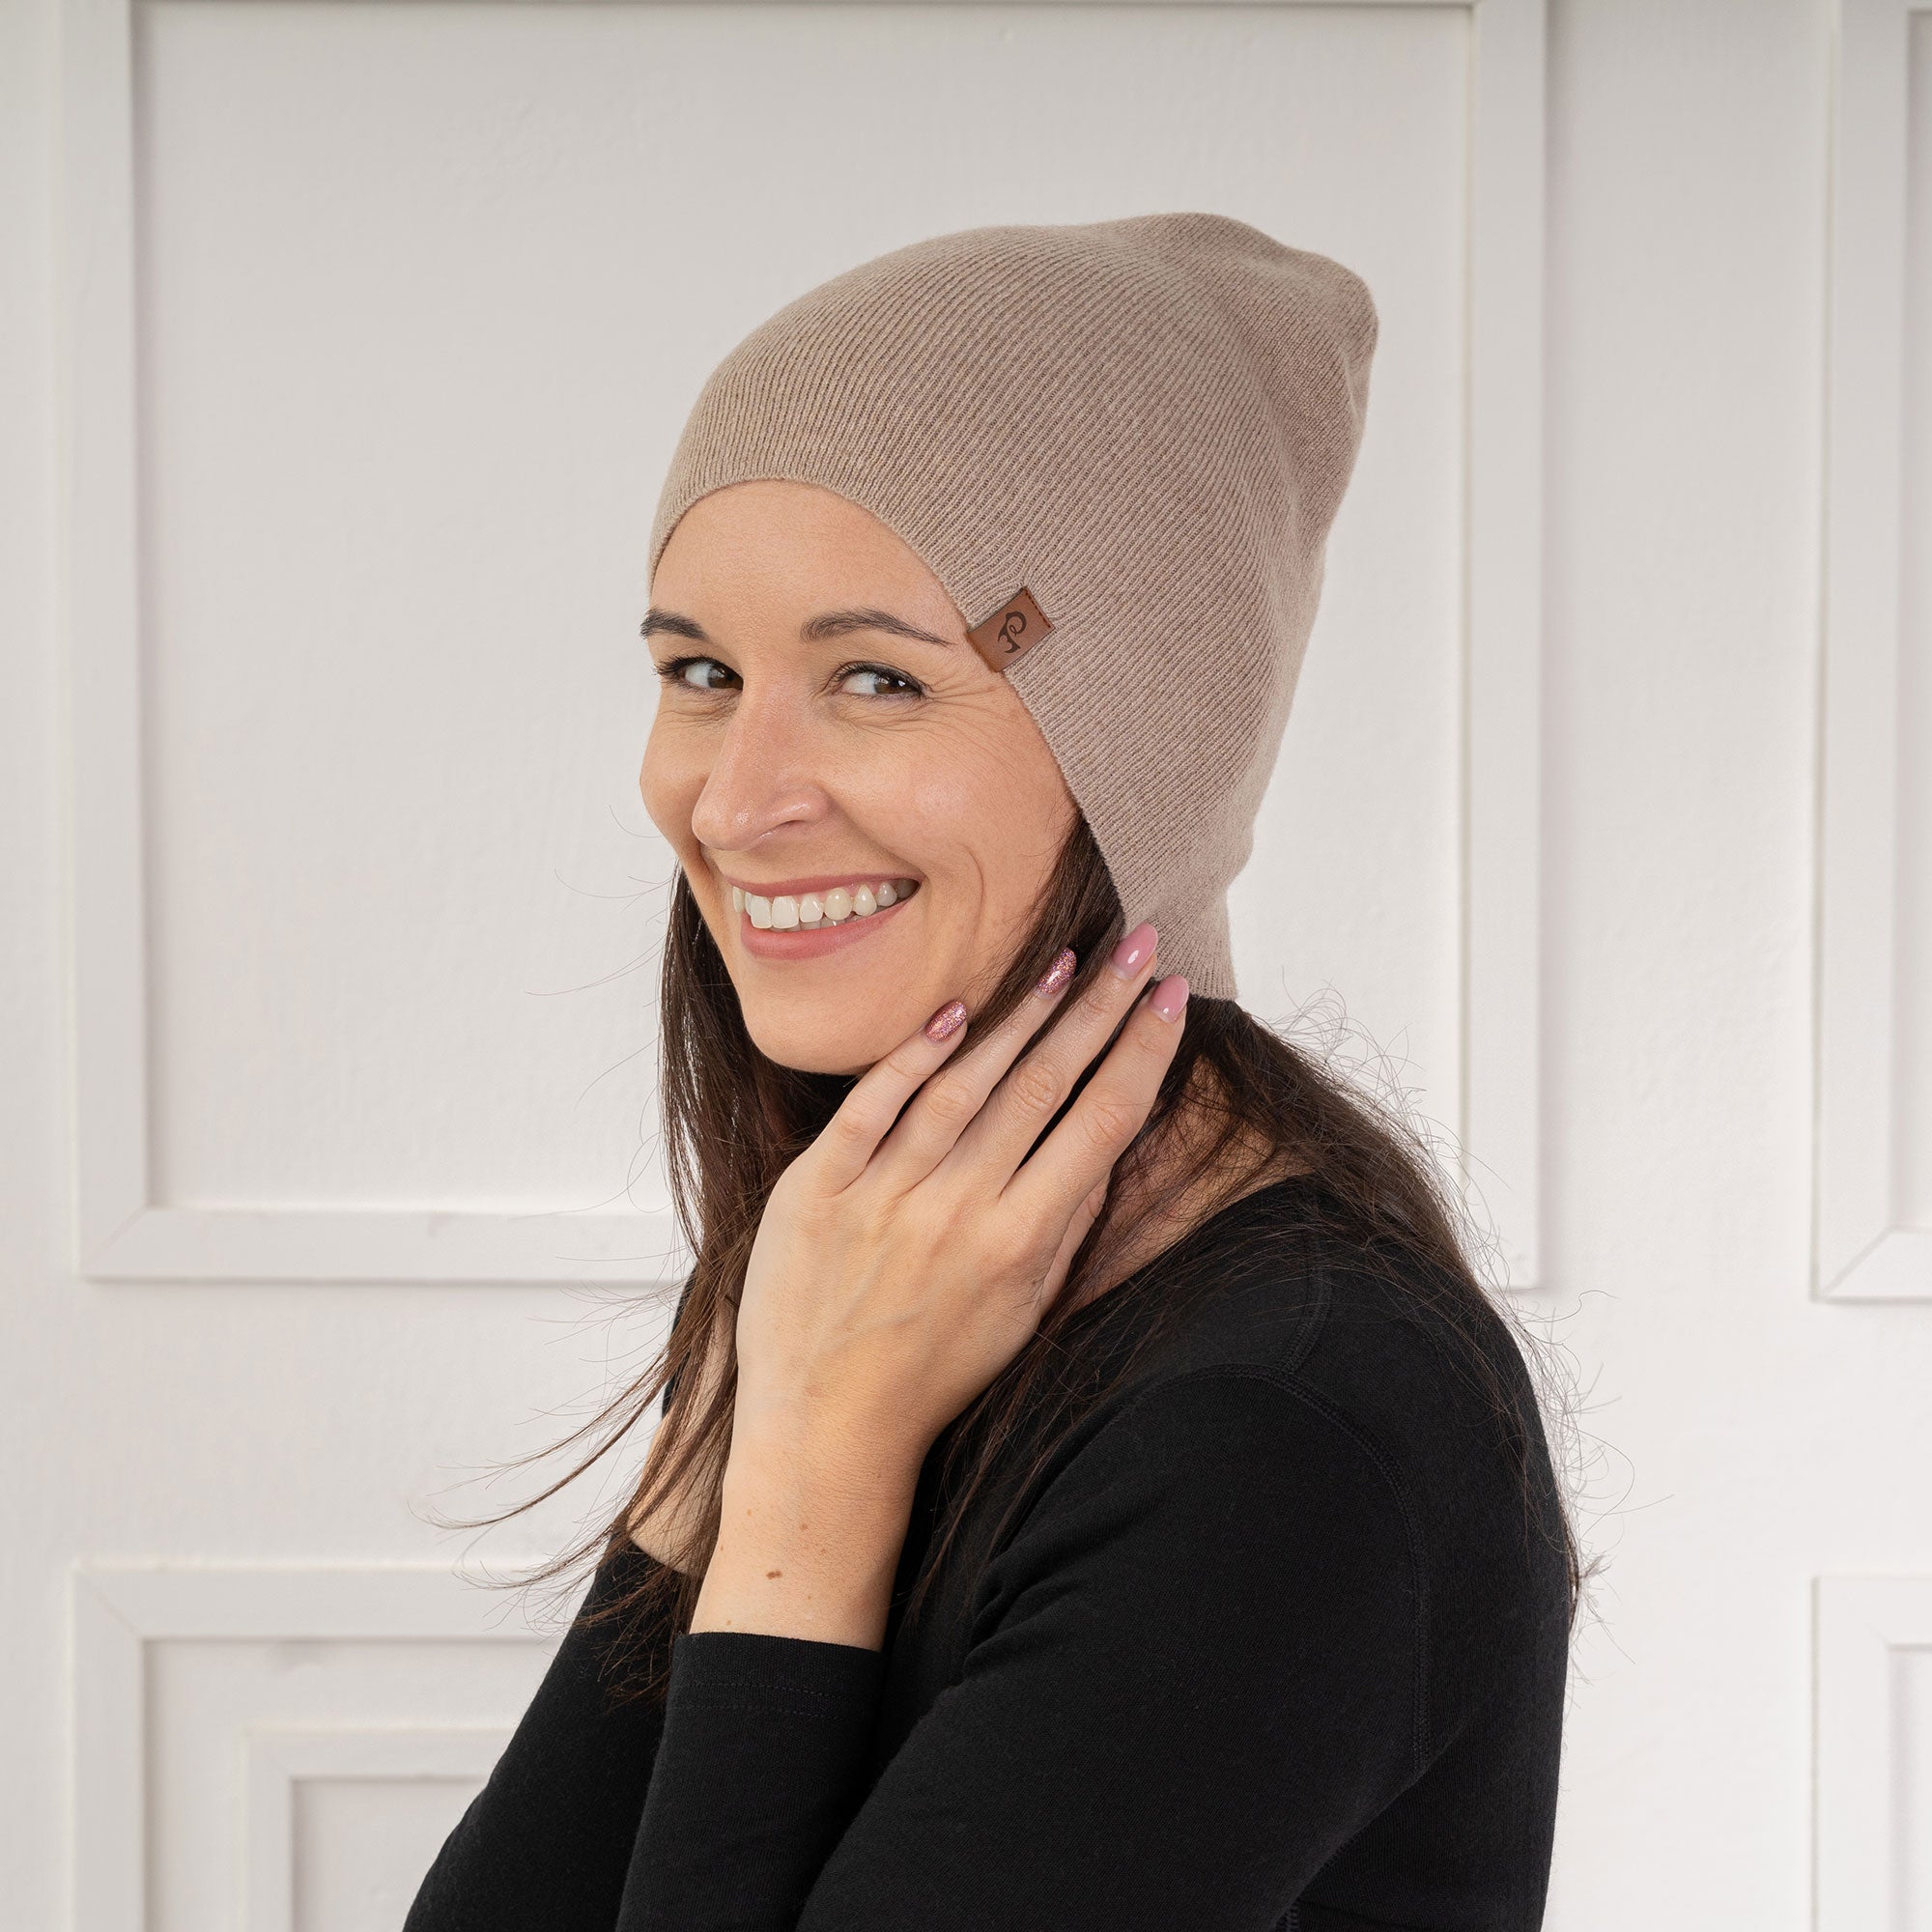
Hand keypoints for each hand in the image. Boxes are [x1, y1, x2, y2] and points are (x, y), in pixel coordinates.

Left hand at [728, 923, 1187, 1483]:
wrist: (825, 1428)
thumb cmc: (936, 1375)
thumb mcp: (1025, 1316)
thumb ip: (1065, 1228)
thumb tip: (1105, 1146)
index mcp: (1020, 1243)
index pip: (1100, 1124)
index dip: (1142, 1052)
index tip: (1172, 996)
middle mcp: (958, 1210)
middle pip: (1043, 1085)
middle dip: (1099, 1008)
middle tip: (1137, 944)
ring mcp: (884, 1194)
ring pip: (964, 1082)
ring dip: (1021, 1015)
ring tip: (1063, 962)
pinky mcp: (818, 1188)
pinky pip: (872, 1106)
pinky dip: (912, 1057)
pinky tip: (954, 1014)